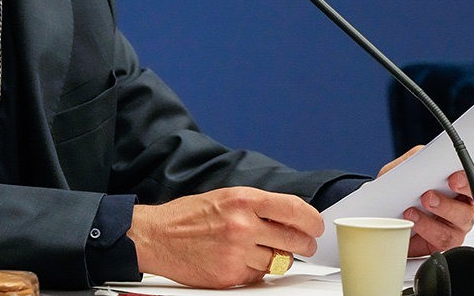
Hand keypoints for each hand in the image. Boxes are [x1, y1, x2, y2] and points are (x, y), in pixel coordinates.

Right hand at [128, 187, 321, 287]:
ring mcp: (237, 252)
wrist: (156, 236)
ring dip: (278, 258)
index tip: (316, 226)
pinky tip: (243, 260)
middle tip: (304, 244)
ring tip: (265, 251)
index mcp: (243, 199)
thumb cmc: (187, 215)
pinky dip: (256, 271)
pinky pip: (257, 277)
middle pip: (294, 239)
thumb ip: (258, 206)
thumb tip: (290, 216)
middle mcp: (243, 225)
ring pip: (279, 261)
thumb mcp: (225, 197)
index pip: (294, 209)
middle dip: (303, 244)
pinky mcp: (230, 275)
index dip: (312, 220)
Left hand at [379, 146, 473, 255]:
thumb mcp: (405, 167)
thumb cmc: (399, 189)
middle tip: (453, 180)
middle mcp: (466, 200)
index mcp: (462, 177)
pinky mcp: (446, 241)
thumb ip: (419, 157)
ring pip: (464, 216)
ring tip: (426, 199)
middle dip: (469, 185)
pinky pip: (445, 237)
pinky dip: (427, 225)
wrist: (379, 214)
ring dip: (445, 206)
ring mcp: (458, 222)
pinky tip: (413, 217)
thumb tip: (429, 155)